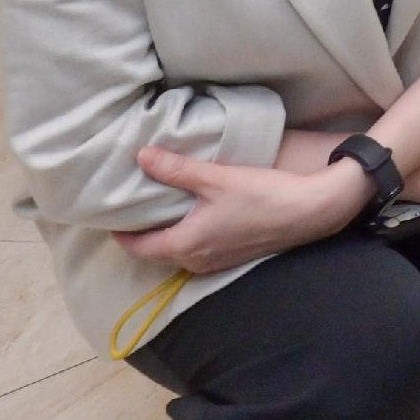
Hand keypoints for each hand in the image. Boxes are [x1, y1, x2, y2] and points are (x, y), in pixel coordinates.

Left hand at [114, 145, 361, 273]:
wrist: (308, 212)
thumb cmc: (260, 195)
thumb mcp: (215, 178)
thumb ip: (176, 169)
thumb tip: (141, 156)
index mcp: (184, 245)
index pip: (137, 248)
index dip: (121, 233)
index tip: (110, 215)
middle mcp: (195, 262)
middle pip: (155, 252)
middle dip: (141, 232)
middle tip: (133, 205)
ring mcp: (215, 264)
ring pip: (177, 252)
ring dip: (165, 234)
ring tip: (160, 206)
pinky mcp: (231, 257)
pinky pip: (197, 251)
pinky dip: (186, 236)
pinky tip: (193, 214)